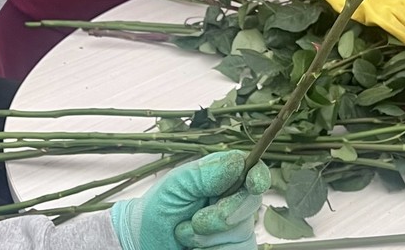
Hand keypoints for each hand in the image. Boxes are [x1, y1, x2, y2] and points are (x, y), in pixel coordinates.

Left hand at [110, 153, 269, 249]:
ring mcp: (237, 230)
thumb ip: (208, 172)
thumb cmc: (160, 208)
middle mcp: (237, 201)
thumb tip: (240, 163)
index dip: (259, 177)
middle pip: (251, 205)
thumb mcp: (178, 183)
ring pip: (244, 235)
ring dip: (210, 240)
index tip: (254, 184)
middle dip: (220, 217)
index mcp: (227, 177)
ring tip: (187, 237)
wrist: (145, 241)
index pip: (255, 172)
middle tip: (194, 221)